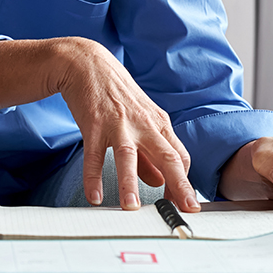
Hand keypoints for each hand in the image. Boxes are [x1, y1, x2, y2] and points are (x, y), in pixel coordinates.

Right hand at [54, 37, 200, 212]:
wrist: (87, 63)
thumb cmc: (116, 93)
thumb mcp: (139, 118)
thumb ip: (149, 152)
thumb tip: (160, 182)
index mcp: (157, 122)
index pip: (179, 156)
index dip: (183, 182)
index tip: (183, 205)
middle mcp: (142, 123)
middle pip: (166, 155)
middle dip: (178, 184)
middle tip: (185, 210)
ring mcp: (117, 122)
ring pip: (128, 155)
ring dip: (130, 182)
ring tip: (131, 208)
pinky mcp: (93, 123)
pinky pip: (93, 154)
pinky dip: (93, 176)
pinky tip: (94, 196)